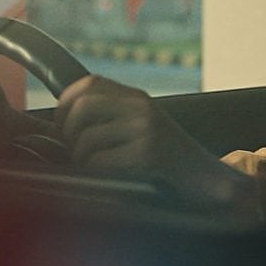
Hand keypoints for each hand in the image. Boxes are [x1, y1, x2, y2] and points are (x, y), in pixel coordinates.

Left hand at [55, 75, 253, 209]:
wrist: (206, 181)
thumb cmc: (167, 162)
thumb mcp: (140, 128)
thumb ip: (109, 118)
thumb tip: (58, 123)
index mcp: (136, 97)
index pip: (87, 83)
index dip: (66, 103)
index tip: (63, 126)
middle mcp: (141, 106)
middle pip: (81, 108)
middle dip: (68, 134)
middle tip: (75, 152)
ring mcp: (145, 128)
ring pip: (86, 139)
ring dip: (81, 160)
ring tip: (95, 169)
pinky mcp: (148, 153)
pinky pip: (99, 162)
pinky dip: (96, 174)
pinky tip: (110, 178)